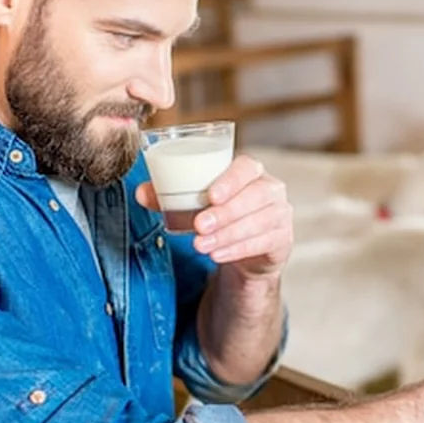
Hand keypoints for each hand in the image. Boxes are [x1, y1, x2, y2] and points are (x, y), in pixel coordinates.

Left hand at [136, 155, 292, 278]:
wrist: (245, 248)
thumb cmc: (219, 215)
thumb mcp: (194, 204)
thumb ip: (167, 196)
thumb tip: (141, 193)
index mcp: (250, 171)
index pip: (246, 167)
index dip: (231, 180)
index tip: (211, 195)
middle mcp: (270, 189)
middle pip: (255, 196)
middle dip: (226, 212)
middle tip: (199, 226)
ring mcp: (280, 213)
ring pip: (259, 221)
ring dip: (228, 235)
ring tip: (200, 245)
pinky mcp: (282, 238)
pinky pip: (263, 242)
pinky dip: (237, 250)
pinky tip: (218, 255)